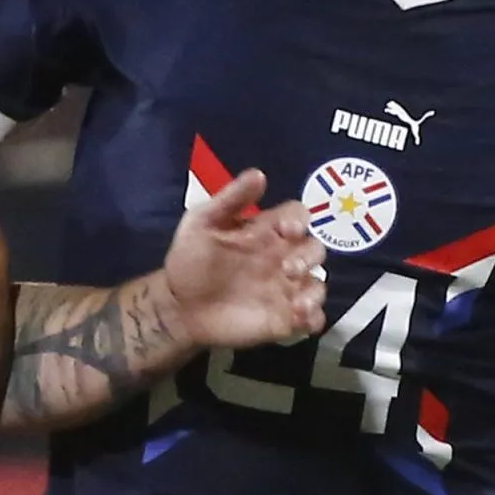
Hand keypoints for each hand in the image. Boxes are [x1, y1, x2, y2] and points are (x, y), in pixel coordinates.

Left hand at [162, 169, 328, 348]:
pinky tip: (299, 318)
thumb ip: (230, 199)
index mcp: (267, 232)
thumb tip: (259, 174)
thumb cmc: (190, 260)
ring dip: (315, 292)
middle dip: (308, 256)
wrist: (177, 306)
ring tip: (298, 304)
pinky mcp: (284, 319)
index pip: (298, 216)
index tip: (288, 229)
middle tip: (287, 269)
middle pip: (314, 250)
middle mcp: (282, 258)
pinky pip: (312, 319)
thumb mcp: (202, 222)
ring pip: (318, 285)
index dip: (299, 219)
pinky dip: (313, 318)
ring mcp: (285, 290)